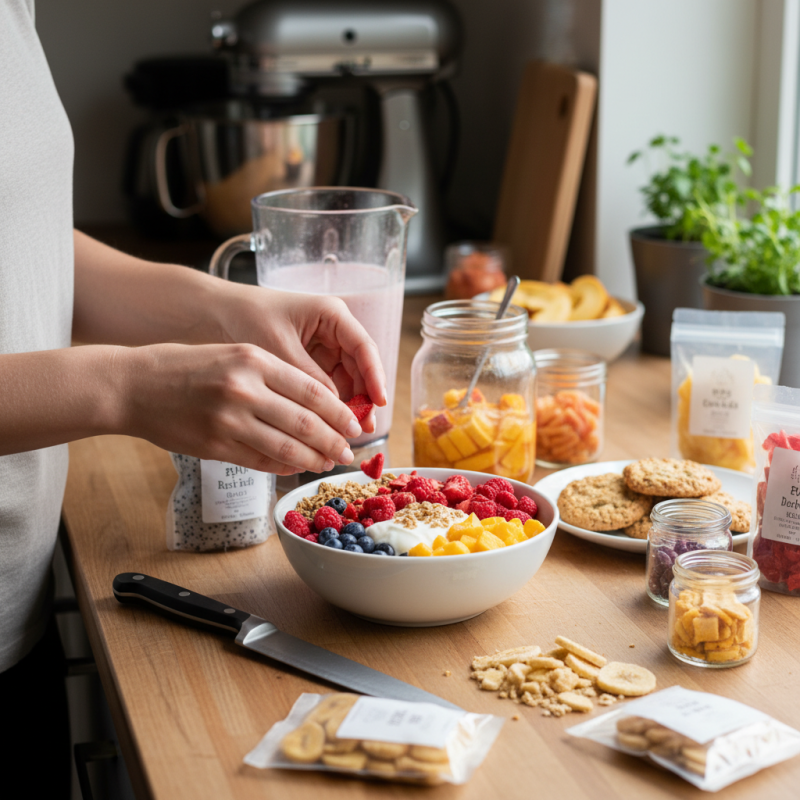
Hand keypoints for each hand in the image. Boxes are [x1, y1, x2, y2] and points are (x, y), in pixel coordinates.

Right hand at [121, 343, 363, 474]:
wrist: (133, 385)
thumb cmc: (186, 366)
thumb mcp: (234, 354)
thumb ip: (273, 377)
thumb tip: (316, 407)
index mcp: (254, 359)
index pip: (312, 390)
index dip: (339, 412)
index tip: (354, 424)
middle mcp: (244, 389)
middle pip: (306, 422)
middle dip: (334, 440)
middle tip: (349, 451)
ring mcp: (229, 421)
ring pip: (287, 447)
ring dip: (314, 459)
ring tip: (329, 463)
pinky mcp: (215, 447)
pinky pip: (261, 461)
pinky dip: (284, 466)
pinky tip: (297, 467)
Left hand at [215, 284, 386, 432]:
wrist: (210, 314)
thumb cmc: (243, 319)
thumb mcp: (278, 350)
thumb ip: (308, 379)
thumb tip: (335, 411)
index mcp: (331, 315)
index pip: (364, 347)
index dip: (375, 377)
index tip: (378, 403)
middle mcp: (333, 330)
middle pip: (359, 368)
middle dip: (362, 398)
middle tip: (362, 429)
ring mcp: (323, 347)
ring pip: (346, 380)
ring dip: (347, 406)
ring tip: (347, 434)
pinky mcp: (310, 362)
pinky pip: (327, 386)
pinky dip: (328, 406)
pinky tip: (328, 426)